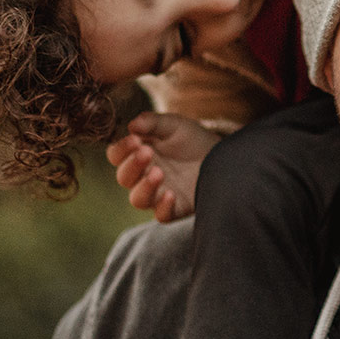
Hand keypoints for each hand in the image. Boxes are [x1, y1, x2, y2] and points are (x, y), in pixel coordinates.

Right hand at [105, 113, 222, 219]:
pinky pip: (162, 215)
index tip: (135, 139)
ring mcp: (158, 194)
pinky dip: (163, 207)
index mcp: (138, 155)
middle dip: (132, 165)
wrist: (222, 156)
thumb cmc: (193, 140)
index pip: (116, 155)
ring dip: (144, 187)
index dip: (121, 149)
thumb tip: (132, 125)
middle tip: (147, 152)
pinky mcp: (176, 208)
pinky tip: (171, 194)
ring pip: (138, 199)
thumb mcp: (175, 125)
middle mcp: (143, 176)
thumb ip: (153, 123)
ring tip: (158, 173)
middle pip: (124, 177)